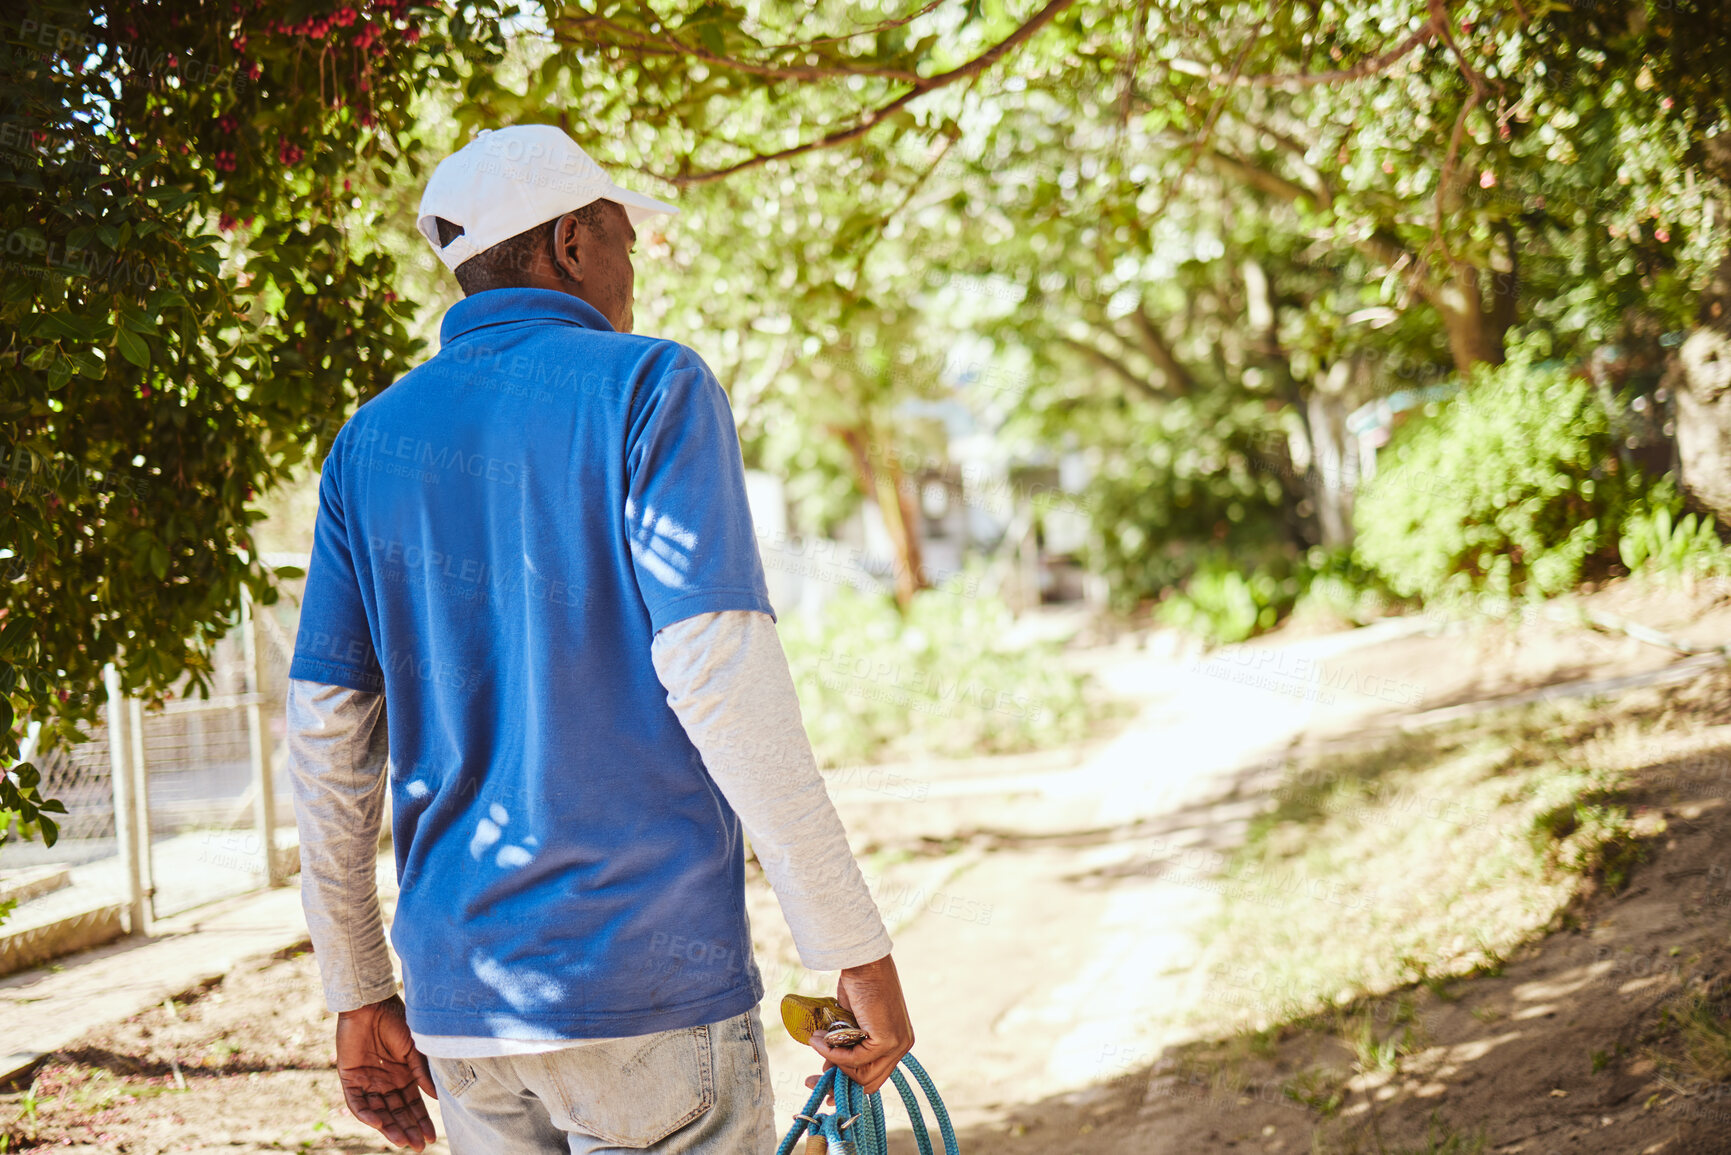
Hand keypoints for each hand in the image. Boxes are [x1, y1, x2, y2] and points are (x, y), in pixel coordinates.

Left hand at [335, 994, 437, 1150]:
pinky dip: (366, 1114)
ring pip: (378, 1112)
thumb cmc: (397, 1020)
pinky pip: (357, 1102)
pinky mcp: (349, 1078)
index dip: (422, 1121)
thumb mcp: (416, 1048)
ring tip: (400, 1141)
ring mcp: (368, 1081)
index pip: (413, 1104)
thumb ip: (422, 1072)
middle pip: (397, 1112)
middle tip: (418, 1146)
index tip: (432, 1137)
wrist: (370, 1003)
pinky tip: (379, 1123)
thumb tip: (438, 1098)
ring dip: (388, 1127)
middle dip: (408, 1129)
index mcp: (404, 1075)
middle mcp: (386, 1082)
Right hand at [804, 953, 913, 1094]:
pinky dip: (833, 1053)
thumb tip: (829, 1067)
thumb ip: (846, 1045)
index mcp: (896, 1042)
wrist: (864, 962)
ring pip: (861, 1073)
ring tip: (814, 1042)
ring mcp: (898, 1043)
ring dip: (833, 1062)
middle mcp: (902, 1045)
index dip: (848, 1084)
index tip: (824, 1086)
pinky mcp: (888, 1039)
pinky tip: (819, 1038)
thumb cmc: (858, 984)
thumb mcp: (851, 1022)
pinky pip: (856, 1058)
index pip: (875, 1076)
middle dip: (837, 1083)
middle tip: (811, 1079)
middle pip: (868, 1082)